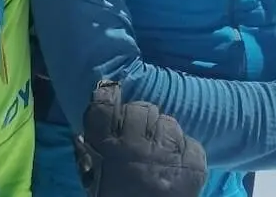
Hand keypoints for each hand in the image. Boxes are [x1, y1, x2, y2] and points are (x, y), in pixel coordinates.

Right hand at [76, 81, 207, 196]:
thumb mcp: (94, 181)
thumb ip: (87, 155)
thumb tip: (82, 133)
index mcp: (108, 149)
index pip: (104, 105)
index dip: (108, 95)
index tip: (111, 94)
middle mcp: (137, 145)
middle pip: (141, 109)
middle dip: (141, 118)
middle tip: (140, 133)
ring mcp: (168, 155)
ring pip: (169, 123)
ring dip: (165, 134)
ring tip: (161, 151)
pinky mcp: (193, 166)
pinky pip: (191, 142)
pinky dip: (186, 152)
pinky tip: (177, 164)